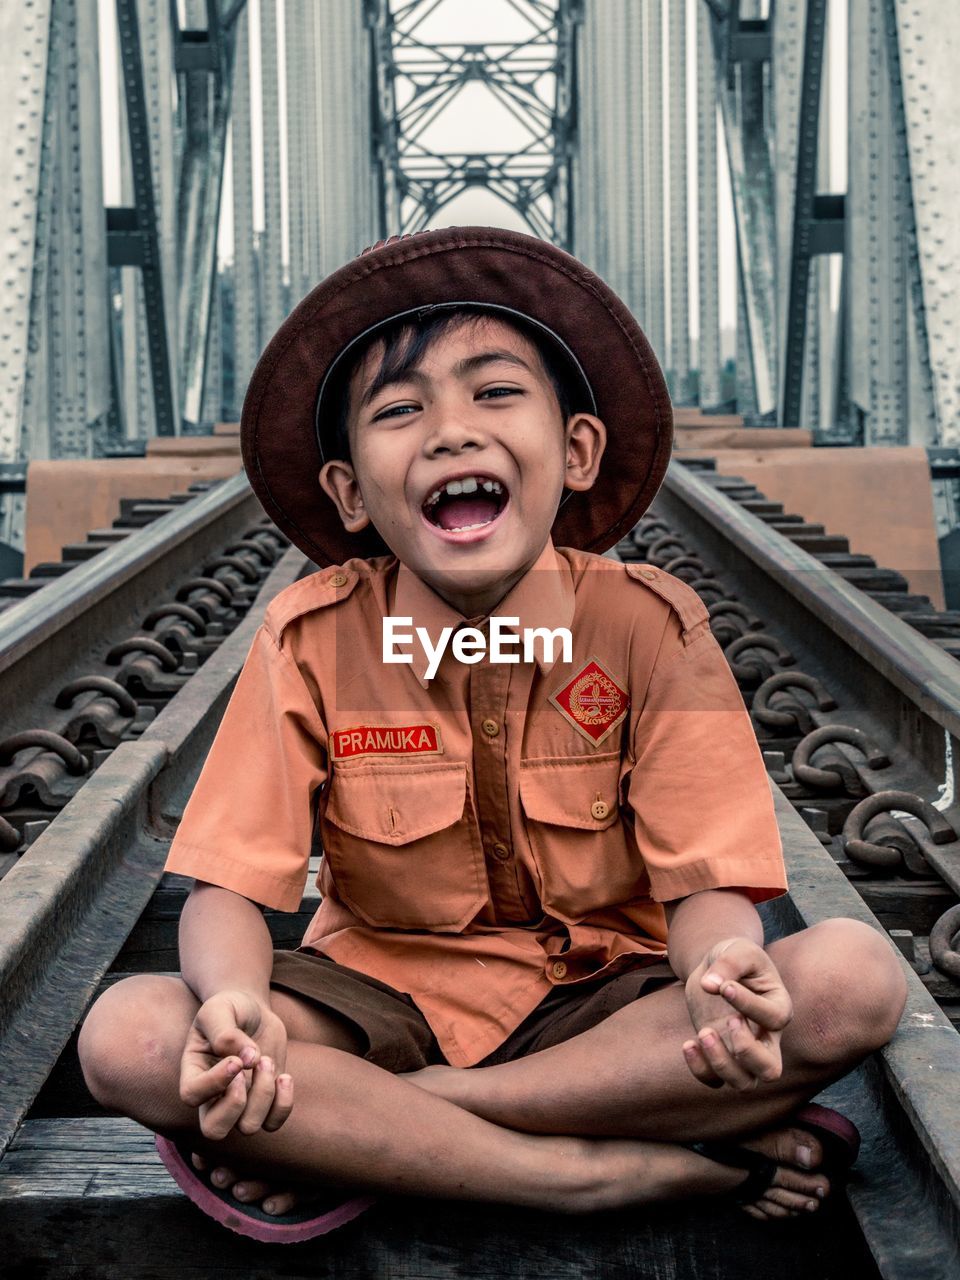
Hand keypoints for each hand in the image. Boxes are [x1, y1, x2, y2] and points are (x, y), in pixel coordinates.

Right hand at [179, 989, 293, 1139]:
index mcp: (193, 1071)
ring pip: (248, 1127)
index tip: (235, 1059)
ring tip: (266, 1059)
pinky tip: (284, 1076)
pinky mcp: (263, 1101)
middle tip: (246, 1069)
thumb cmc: (229, 1008)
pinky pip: (272, 1124)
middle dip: (236, 1104)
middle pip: (214, 1130)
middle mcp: (212, 1095)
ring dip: (263, 1094)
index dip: (215, 1082)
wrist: (251, 1010)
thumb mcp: (220, 1008)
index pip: (192, 1095)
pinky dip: (283, 1104)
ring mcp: (239, 1101)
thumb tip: (248, 1060)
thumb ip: (225, 1031)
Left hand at [681, 937, 792, 1091]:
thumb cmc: (734, 956)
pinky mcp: (720, 1054)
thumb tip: (710, 985)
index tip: (724, 986)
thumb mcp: (736, 949)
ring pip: (744, 1083)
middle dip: (746, 1052)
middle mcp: (766, 1037)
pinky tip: (688, 1044)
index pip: (774, 1019)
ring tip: (703, 1032)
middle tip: (728, 1021)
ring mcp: (743, 1050)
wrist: (717, 967)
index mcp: (779, 1007)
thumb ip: (728, 963)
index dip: (748, 1005)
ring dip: (721, 1064)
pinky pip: (715, 1081)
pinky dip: (700, 1069)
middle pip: (771, 1070)